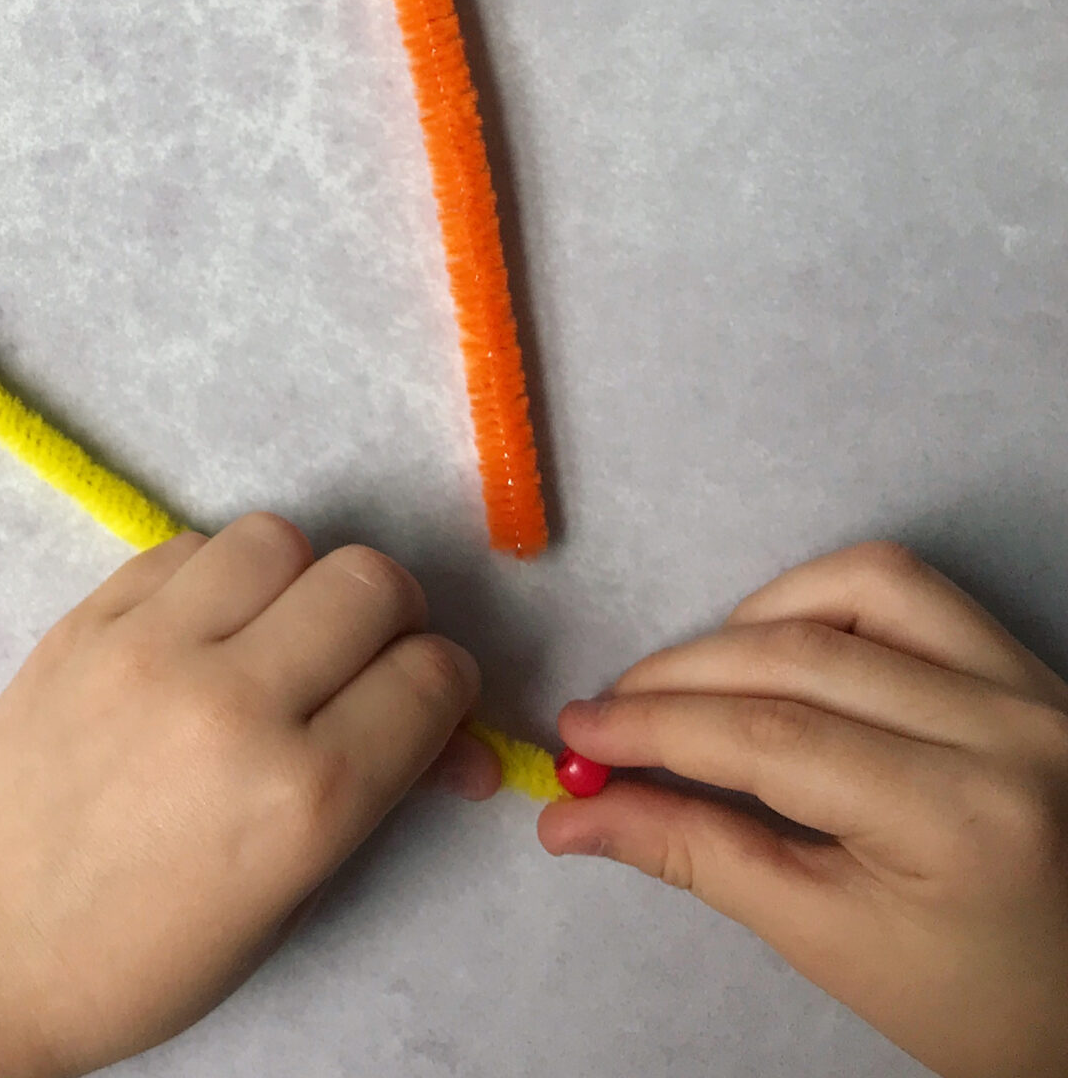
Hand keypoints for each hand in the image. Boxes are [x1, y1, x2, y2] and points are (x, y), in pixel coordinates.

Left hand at [0, 513, 487, 1076]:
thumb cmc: (145, 952)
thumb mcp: (290, 896)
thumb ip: (374, 795)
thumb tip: (456, 739)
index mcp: (305, 797)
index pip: (431, 676)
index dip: (442, 685)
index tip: (421, 702)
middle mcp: (236, 706)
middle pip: (369, 582)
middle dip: (390, 617)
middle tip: (361, 656)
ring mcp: (151, 651)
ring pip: (277, 539)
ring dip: (299, 579)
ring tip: (276, 631)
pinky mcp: (85, 622)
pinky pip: (185, 548)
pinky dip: (215, 575)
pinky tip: (201, 628)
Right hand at [540, 541, 1067, 1077]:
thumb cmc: (972, 999)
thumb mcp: (826, 939)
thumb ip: (693, 853)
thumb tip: (568, 813)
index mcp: (962, 817)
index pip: (770, 736)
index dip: (653, 727)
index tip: (575, 737)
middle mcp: (1010, 730)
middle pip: (798, 656)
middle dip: (676, 680)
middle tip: (604, 719)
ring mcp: (1033, 689)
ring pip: (858, 590)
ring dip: (751, 623)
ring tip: (697, 685)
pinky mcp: (1032, 671)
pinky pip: (913, 594)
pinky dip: (827, 603)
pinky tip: (783, 654)